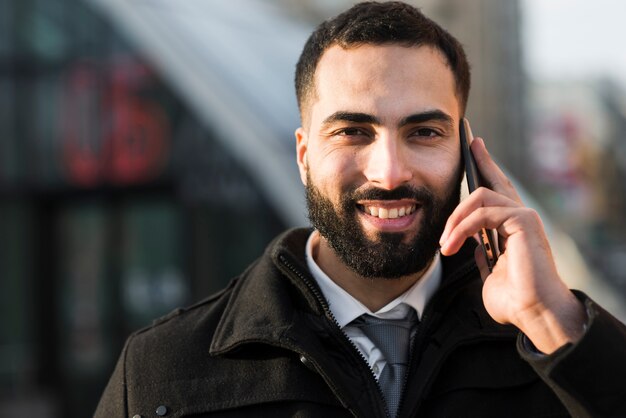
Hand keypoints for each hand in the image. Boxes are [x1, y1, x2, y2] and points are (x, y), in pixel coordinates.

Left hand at [439, 137, 585, 352]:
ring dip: (455, 220)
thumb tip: (471, 244)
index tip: (475, 148)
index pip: (497, 192)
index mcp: (511, 227)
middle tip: (468, 141)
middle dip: (480, 159)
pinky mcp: (524, 220)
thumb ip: (482, 254)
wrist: (533, 314)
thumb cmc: (514, 300)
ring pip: (480, 196)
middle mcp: (519, 217)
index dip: (487, 168)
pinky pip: (483, 213)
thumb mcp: (489, 273)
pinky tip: (451, 245)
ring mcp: (523, 216)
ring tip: (445, 244)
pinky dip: (462, 228)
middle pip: (496, 180)